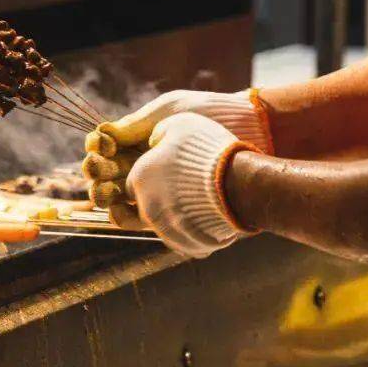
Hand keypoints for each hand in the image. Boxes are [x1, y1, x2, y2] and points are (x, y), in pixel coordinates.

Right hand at [83, 88, 269, 207]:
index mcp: (139, 136)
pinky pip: (137, 216)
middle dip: (95, 171)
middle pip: (105, 172)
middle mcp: (143, 161)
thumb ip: (137, 124)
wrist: (250, 134)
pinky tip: (118, 210)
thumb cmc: (210, 114)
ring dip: (104, 194)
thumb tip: (102, 134)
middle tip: (96, 169)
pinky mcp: (169, 206)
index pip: (105, 146)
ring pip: (116, 195)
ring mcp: (155, 185)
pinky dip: (123, 216)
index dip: (97, 147)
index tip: (100, 146)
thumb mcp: (171, 111)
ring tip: (105, 191)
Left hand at [122, 111, 256, 258]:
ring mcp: (164, 227)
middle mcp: (146, 205)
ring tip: (198, 208)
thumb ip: (159, 133)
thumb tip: (153, 142)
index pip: (130, 185)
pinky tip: (206, 223)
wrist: (237, 182)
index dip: (145, 180)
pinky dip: (190, 234)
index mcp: (140, 177)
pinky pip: (182, 241)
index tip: (160, 177)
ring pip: (162, 226)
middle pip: (144, 208)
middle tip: (180, 194)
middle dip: (158, 201)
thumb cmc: (207, 149)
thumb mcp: (178, 124)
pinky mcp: (184, 243)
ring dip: (175, 219)